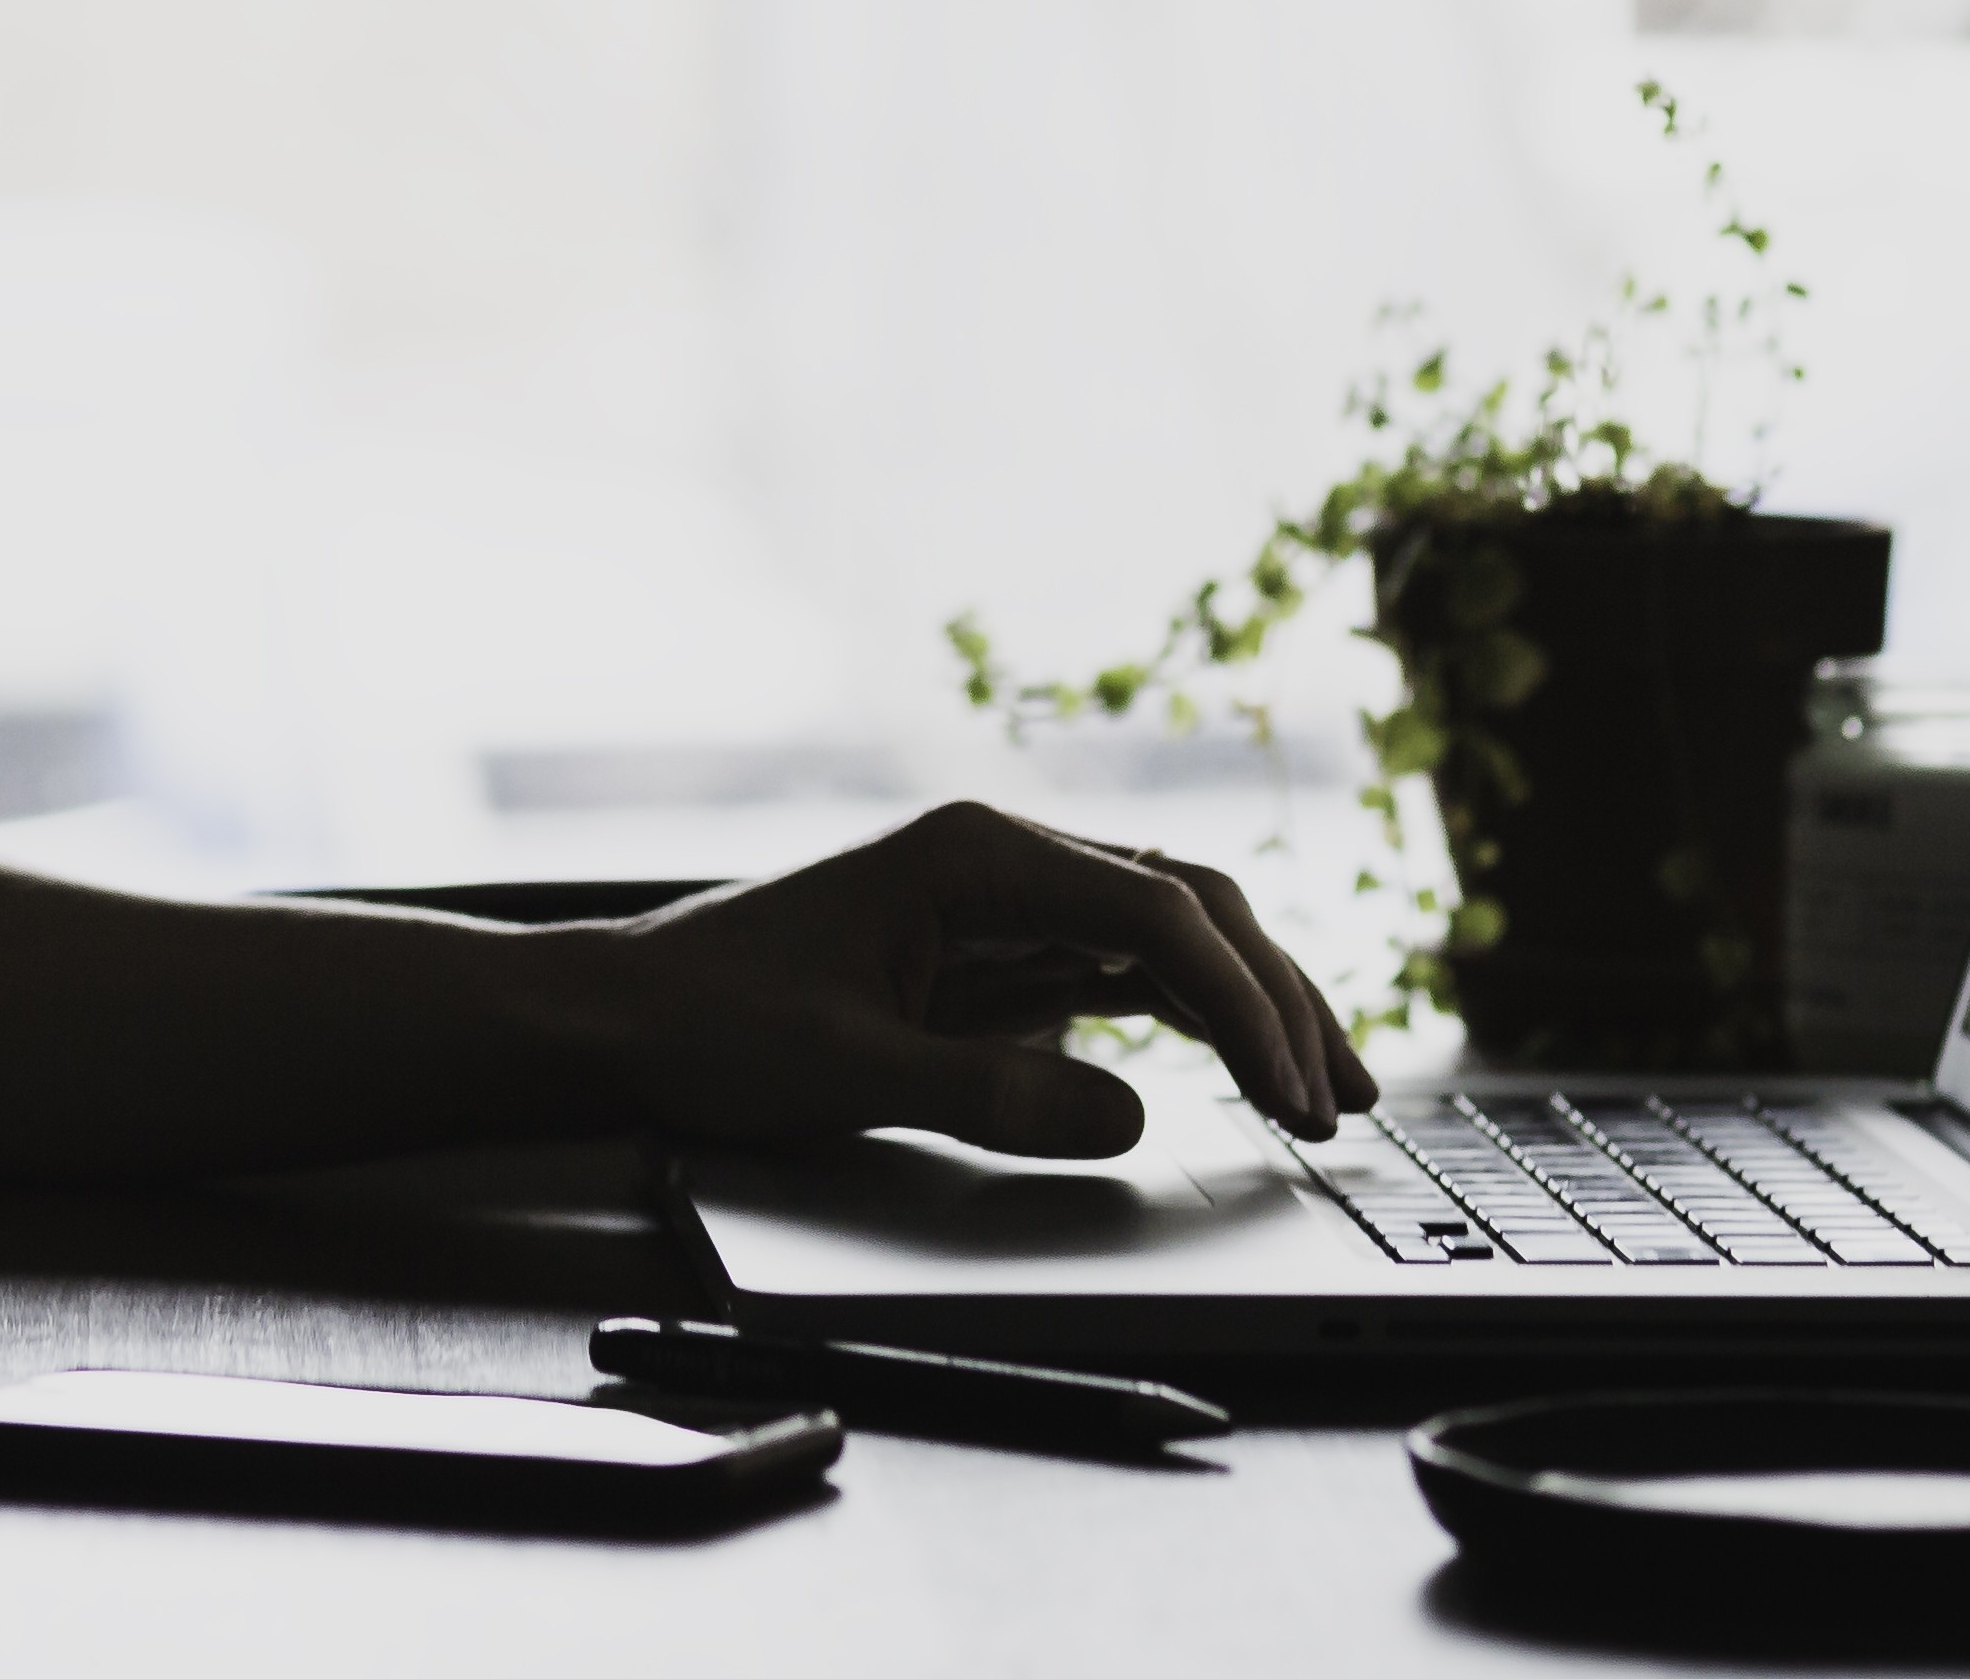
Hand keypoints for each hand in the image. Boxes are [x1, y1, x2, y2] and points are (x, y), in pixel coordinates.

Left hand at [591, 800, 1373, 1156]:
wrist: (627, 1016)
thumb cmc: (713, 1024)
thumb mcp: (847, 1072)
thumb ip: (990, 1092)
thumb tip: (1131, 1113)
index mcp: (974, 855)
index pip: (1155, 911)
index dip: (1240, 1002)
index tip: (1289, 1088)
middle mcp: (1004, 860)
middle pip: (1188, 908)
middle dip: (1276, 997)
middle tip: (1342, 1100)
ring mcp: (1007, 904)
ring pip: (1171, 937)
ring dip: (1253, 1005)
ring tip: (1329, 1091)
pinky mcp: (999, 955)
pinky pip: (1125, 974)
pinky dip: (1196, 1020)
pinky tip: (1247, 1069)